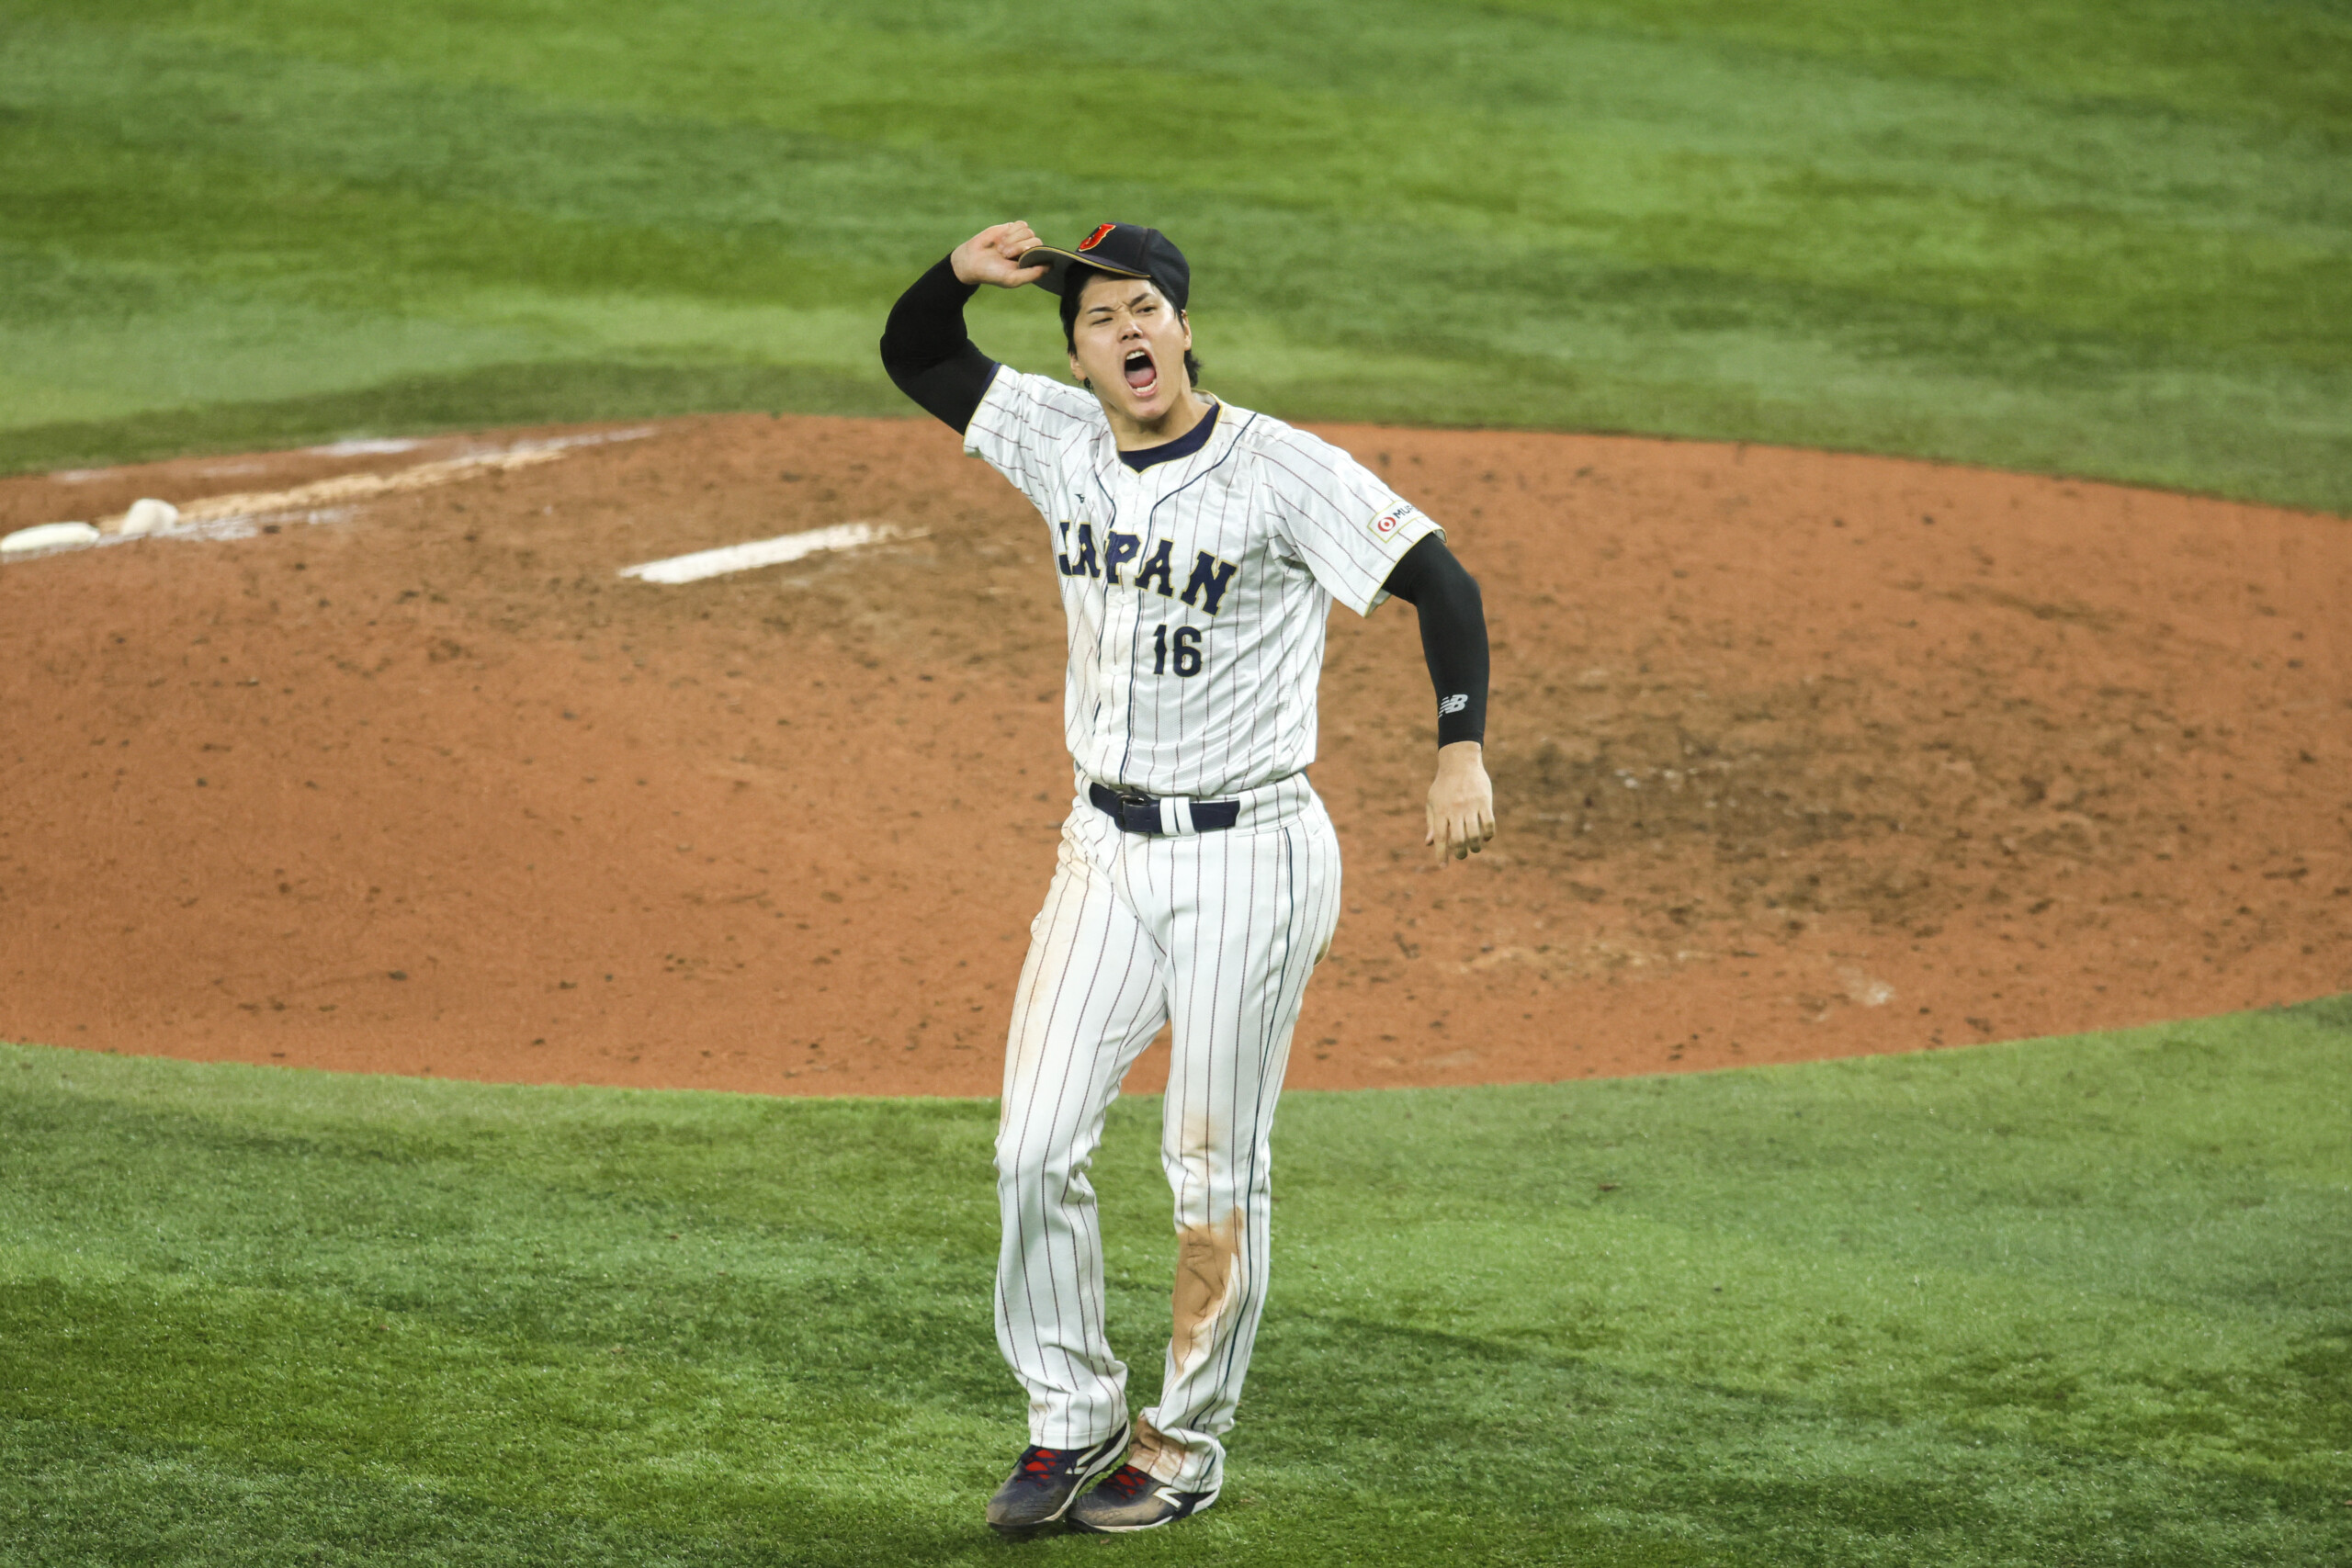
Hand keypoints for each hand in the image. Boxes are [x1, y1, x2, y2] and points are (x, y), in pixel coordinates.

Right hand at [951, 221, 1048, 288]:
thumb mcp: (1013, 279)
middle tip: (1004, 255)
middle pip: (1036, 241)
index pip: (1044, 255)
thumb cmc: (993, 273)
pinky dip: (1011, 232)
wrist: (972, 260)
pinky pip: (1021, 224)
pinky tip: (1001, 239)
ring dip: (1012, 240)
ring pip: (1028, 232)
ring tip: (1001, 249)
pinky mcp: (1012, 229)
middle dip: (1018, 247)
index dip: (1034, 254)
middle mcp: (1028, 251)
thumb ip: (1032, 274)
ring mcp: (1020, 239)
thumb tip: (1050, 266)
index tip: (1020, 259)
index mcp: (1031, 264)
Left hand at [1425, 741, 1495, 864]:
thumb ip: (1431, 823)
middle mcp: (1455, 810)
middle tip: (1462, 855)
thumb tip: (1429, 844)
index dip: (1442, 854)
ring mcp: (1470, 806)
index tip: (1443, 867)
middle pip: (1458, 840)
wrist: (1459, 761)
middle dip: (1460, 853)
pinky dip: (1488, 834)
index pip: (1440, 838)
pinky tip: (1485, 837)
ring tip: (1474, 848)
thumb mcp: (1432, 801)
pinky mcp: (1484, 801)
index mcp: (1440, 811)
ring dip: (1475, 846)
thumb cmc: (1443, 784)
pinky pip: (1489, 823)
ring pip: (1474, 834)